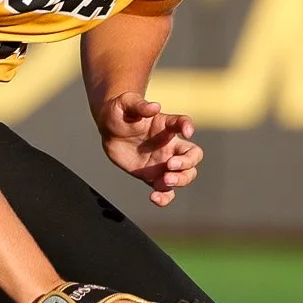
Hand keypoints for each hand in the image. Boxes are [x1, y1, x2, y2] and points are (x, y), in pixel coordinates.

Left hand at [96, 91, 201, 207]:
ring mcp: (164, 163)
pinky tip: (154, 198)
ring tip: (164, 181)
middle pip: (193, 155)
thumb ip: (139, 105)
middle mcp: (170, 145)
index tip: (187, 132)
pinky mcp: (153, 177)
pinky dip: (165, 198)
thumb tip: (154, 107)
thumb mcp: (125, 103)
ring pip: (185, 175)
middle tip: (169, 166)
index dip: (188, 126)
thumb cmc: (119, 112)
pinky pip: (166, 191)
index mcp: (166, 125)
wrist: (109, 130)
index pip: (183, 123)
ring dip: (181, 180)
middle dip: (187, 163)